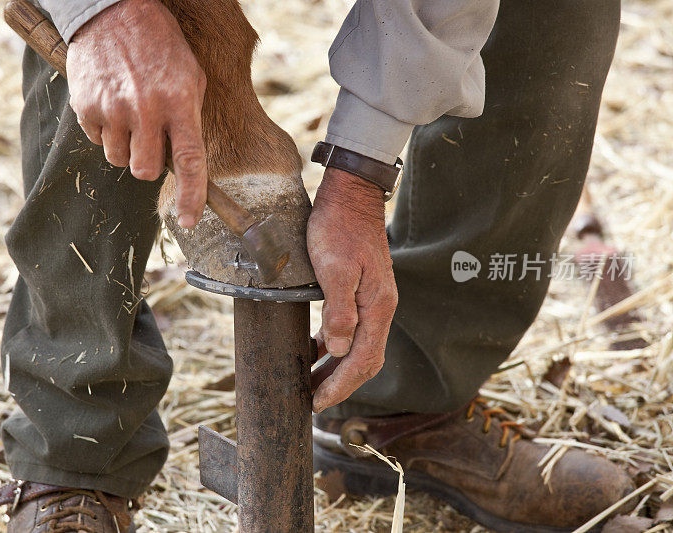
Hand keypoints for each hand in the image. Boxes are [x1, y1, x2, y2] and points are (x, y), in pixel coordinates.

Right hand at [67, 0, 206, 227]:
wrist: (113, 10)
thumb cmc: (159, 45)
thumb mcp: (190, 76)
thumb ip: (188, 119)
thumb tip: (185, 161)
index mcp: (179, 102)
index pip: (190, 162)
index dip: (192, 196)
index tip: (189, 220)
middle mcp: (146, 109)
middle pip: (146, 171)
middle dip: (147, 165)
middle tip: (148, 141)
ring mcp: (113, 109)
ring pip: (118, 160)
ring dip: (125, 147)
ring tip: (129, 113)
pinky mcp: (86, 106)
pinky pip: (96, 140)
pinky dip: (104, 130)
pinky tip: (110, 103)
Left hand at [308, 167, 397, 412]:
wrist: (351, 195)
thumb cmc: (339, 228)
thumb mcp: (334, 269)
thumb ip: (339, 311)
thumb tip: (338, 349)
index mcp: (377, 307)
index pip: (362, 360)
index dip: (341, 385)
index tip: (318, 403)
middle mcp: (380, 308)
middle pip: (364, 359)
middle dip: (340, 384)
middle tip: (313, 401)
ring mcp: (373, 299)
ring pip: (358, 346)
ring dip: (336, 368)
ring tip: (311, 383)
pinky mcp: (362, 291)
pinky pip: (351, 329)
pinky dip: (335, 346)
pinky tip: (317, 349)